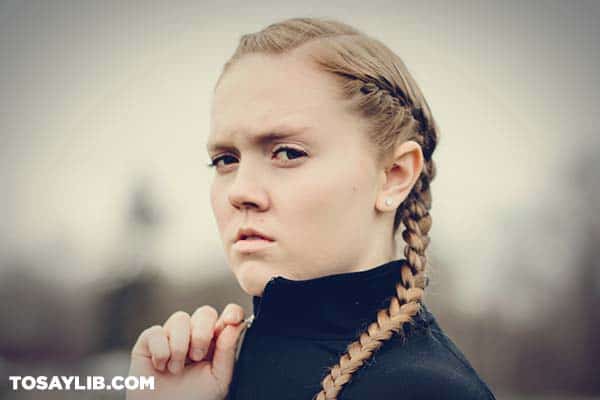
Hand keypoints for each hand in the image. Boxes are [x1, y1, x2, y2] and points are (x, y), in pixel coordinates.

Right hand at [126, 304, 246, 399]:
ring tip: (176, 369)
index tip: (231, 319)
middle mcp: (195, 334)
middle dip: (202, 333)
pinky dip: (160, 351)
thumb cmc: (193, 399)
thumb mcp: (218, 379)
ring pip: (180, 318)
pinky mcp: (149, 341)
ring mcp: (172, 335)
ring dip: (179, 346)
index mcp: (216, 342)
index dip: (232, 312)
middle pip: (205, 312)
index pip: (228, 316)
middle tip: (196, 357)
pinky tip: (160, 367)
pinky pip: (156, 332)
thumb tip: (234, 326)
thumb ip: (227, 352)